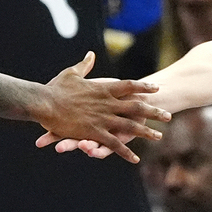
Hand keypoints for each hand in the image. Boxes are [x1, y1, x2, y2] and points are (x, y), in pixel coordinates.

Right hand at [29, 53, 166, 163]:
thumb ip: (84, 65)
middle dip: (153, 112)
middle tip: (168, 116)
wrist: (43, 102)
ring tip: (159, 136)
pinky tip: (135, 158)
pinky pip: (113, 144)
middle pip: (136, 107)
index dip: (143, 88)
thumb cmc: (55, 88)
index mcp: (103, 89)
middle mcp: (107, 103)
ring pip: (130, 126)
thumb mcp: (72, 73)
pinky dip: (124, 151)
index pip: (129, 86)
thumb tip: (90, 54)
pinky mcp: (94, 133)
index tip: (157, 88)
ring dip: (145, 132)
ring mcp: (102, 119)